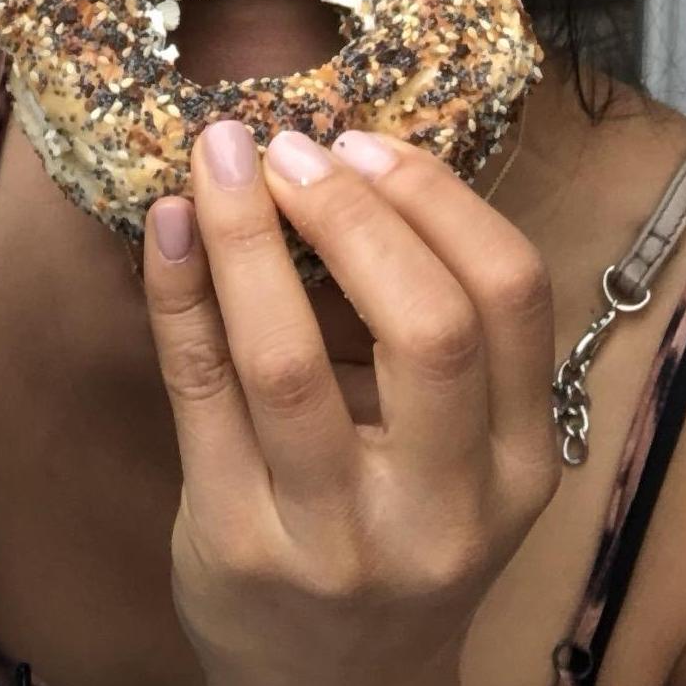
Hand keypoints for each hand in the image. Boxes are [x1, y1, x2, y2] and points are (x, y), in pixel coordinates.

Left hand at [142, 120, 559, 685]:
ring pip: (288, 359)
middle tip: (289, 147)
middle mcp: (442, 508)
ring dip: (245, 234)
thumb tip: (338, 157)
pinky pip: (199, 387)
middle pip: (427, 327)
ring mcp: (336, 536)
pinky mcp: (238, 543)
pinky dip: (178, 288)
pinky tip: (169, 223)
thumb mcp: (455, 454)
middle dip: (352, 211)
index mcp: (516, 465)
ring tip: (219, 157)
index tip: (367, 142)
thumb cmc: (393, 531)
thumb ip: (425, 328)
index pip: (511, 297)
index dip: (437, 199)